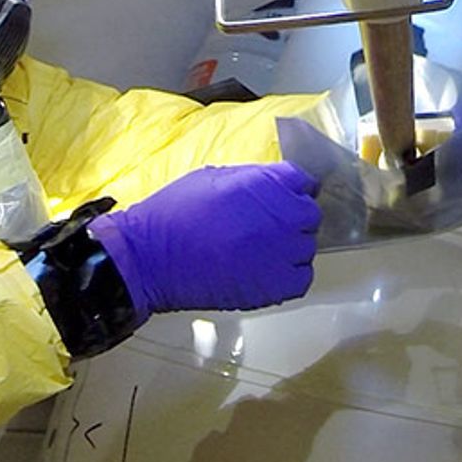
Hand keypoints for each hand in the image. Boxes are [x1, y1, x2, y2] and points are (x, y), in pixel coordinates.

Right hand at [88, 162, 320, 319]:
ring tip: (260, 251)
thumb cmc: (173, 215)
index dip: (292, 190)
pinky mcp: (274, 284)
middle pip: (310, 215)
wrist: (151, 256)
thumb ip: (250, 179)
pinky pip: (301, 278)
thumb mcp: (213, 177)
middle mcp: (281, 215)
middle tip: (267, 227)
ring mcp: (281, 252)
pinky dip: (289, 276)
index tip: (284, 198)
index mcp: (266, 183)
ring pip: (306, 247)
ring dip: (290, 248)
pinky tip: (267, 271)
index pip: (304, 181)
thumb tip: (268, 184)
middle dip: (292, 218)